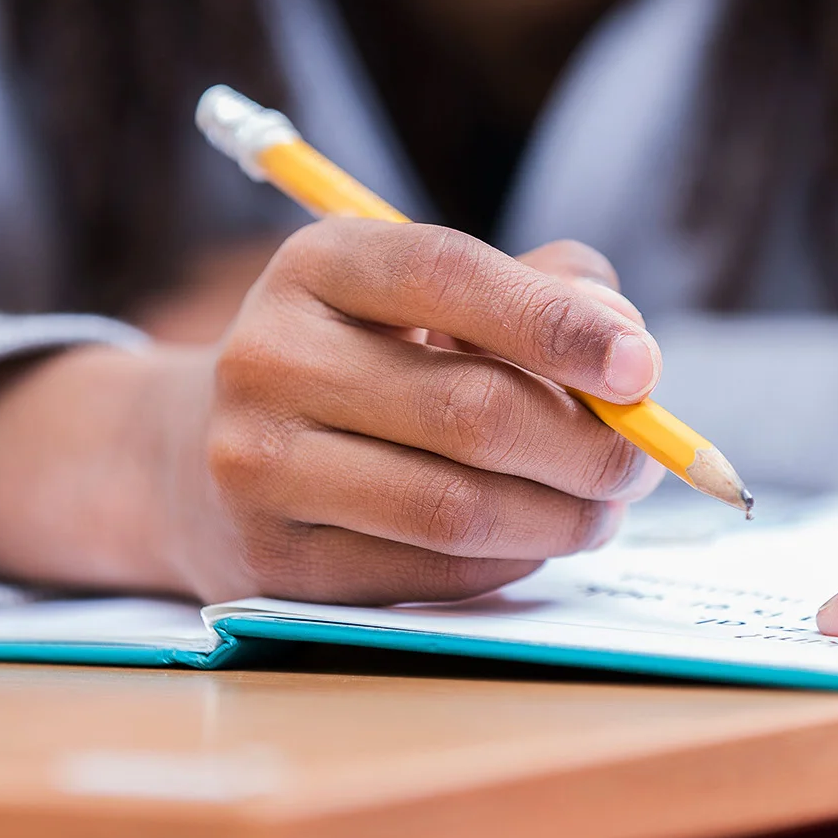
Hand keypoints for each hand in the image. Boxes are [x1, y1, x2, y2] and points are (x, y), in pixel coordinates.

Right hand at [0, 223, 665, 604]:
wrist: (195, 458)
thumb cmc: (362, 360)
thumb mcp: (430, 297)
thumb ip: (543, 292)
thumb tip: (627, 346)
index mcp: (319, 264)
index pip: (447, 276)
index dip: (556, 323)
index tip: (642, 368)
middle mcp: (269, 355)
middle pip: (470, 409)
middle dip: (587, 445)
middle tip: (642, 461)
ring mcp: (258, 465)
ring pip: (456, 507)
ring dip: (562, 517)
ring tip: (602, 508)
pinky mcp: (272, 562)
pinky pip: (430, 573)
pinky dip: (509, 561)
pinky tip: (531, 539)